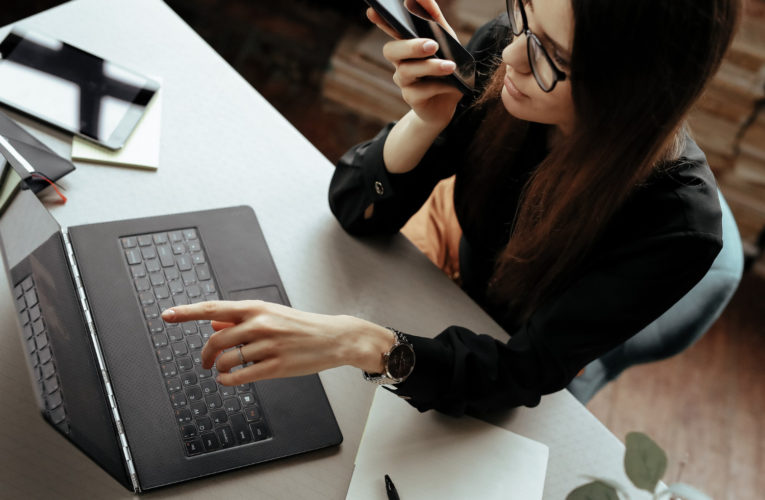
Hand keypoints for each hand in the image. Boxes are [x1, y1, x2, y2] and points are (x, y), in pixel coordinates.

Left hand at [161, 300, 394, 385]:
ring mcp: (268, 346)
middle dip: (206, 354)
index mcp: (257, 308)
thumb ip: (241, 318)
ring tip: (222, 370)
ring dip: (219, 367)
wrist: (335, 337)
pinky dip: (228, 380)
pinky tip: (228, 380)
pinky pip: (241, 376)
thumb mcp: (271, 314)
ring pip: (228, 359)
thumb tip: (214, 321)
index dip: (187, 312)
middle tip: (206, 361)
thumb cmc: (302, 326)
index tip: (166, 314)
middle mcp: (260, 324)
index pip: (214, 308)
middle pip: (216, 339)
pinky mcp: (277, 366)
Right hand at [367, 1, 463, 127]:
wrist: (450, 102)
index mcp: (406, 44)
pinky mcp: (411, 99)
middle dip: (410, 46)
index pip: (391, 29)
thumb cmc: (446, 67)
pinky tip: (449, 85)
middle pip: (392, 51)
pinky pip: (420, 91)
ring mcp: (404, 81)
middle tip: (432, 45)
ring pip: (407, 71)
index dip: (381, 21)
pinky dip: (437, 86)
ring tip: (450, 66)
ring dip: (429, 67)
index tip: (373, 11)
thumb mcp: (447, 41)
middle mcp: (400, 62)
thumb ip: (435, 19)